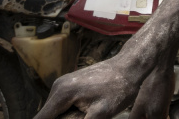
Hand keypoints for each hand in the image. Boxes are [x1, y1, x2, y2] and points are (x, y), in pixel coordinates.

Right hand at [34, 53, 173, 118]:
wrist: (130, 66)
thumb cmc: (118, 89)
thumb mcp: (100, 115)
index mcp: (61, 94)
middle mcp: (57, 88)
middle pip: (48, 117)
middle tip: (87, 115)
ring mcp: (63, 85)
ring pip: (57, 113)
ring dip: (69, 118)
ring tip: (91, 111)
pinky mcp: (70, 86)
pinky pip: (64, 106)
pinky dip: (73, 113)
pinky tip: (90, 109)